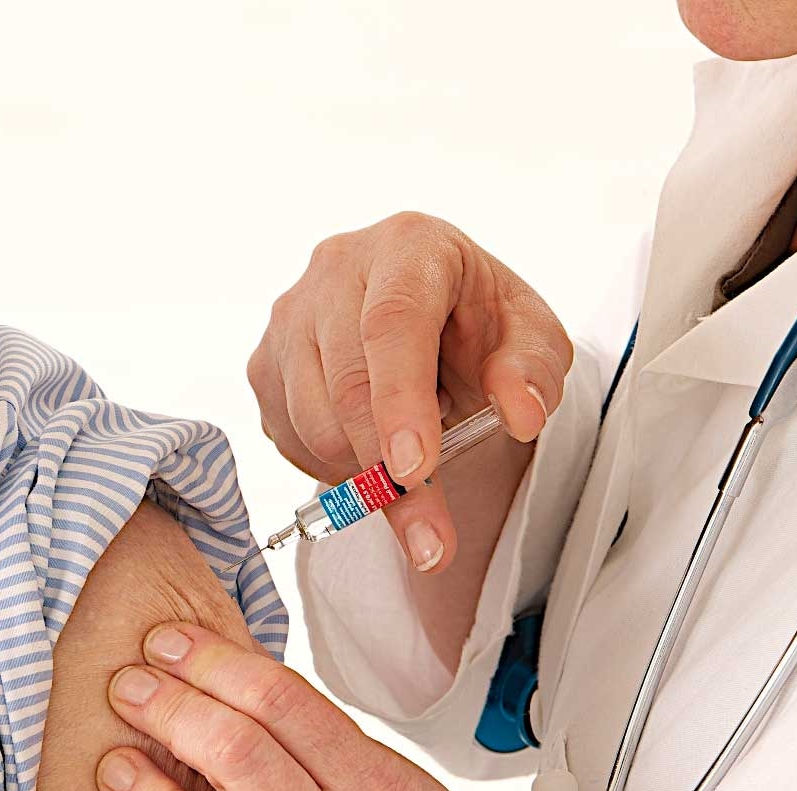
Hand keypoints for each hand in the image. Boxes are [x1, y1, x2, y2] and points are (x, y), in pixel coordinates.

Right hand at [248, 212, 571, 571]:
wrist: (430, 325)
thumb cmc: (479, 326)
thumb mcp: (531, 341)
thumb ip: (532, 372)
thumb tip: (520, 413)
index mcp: (410, 245)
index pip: (393, 324)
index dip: (401, 403)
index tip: (416, 472)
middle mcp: (336, 268)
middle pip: (347, 386)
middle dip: (387, 473)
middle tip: (431, 539)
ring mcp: (289, 315)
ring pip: (315, 424)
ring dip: (366, 471)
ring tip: (411, 453)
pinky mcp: (264, 361)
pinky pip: (291, 440)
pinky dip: (336, 468)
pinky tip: (372, 443)